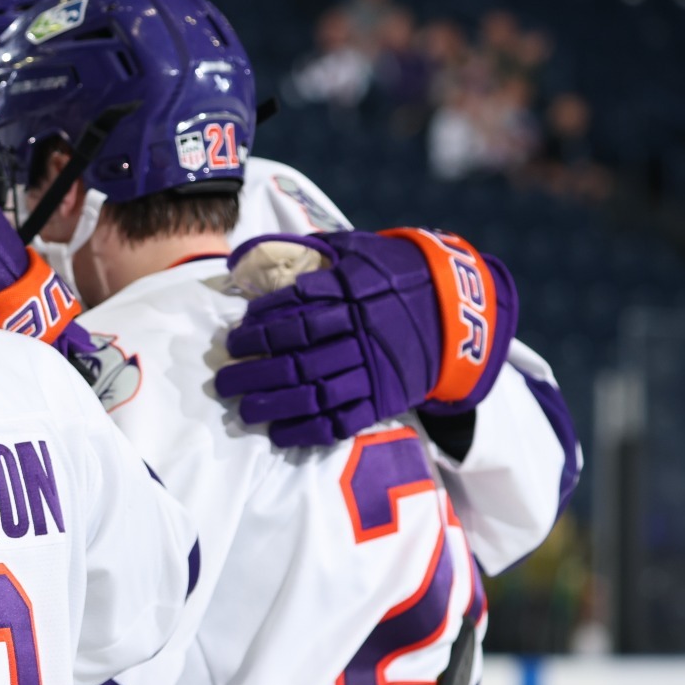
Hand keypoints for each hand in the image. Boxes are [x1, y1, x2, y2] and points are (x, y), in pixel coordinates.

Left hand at [214, 229, 517, 447]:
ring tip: (243, 408)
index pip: (298, 315)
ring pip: (317, 393)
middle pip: (298, 359)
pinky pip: (343, 421)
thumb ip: (318, 251)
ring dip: (275, 404)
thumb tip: (257, 250)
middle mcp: (361, 335)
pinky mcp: (385, 399)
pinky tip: (279, 433)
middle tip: (223, 378)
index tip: (235, 338)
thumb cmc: (400, 273)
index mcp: (354, 297)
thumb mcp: (363, 250)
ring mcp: (374, 370)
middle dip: (255, 371)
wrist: (460, 308)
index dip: (261, 329)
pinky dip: (309, 431)